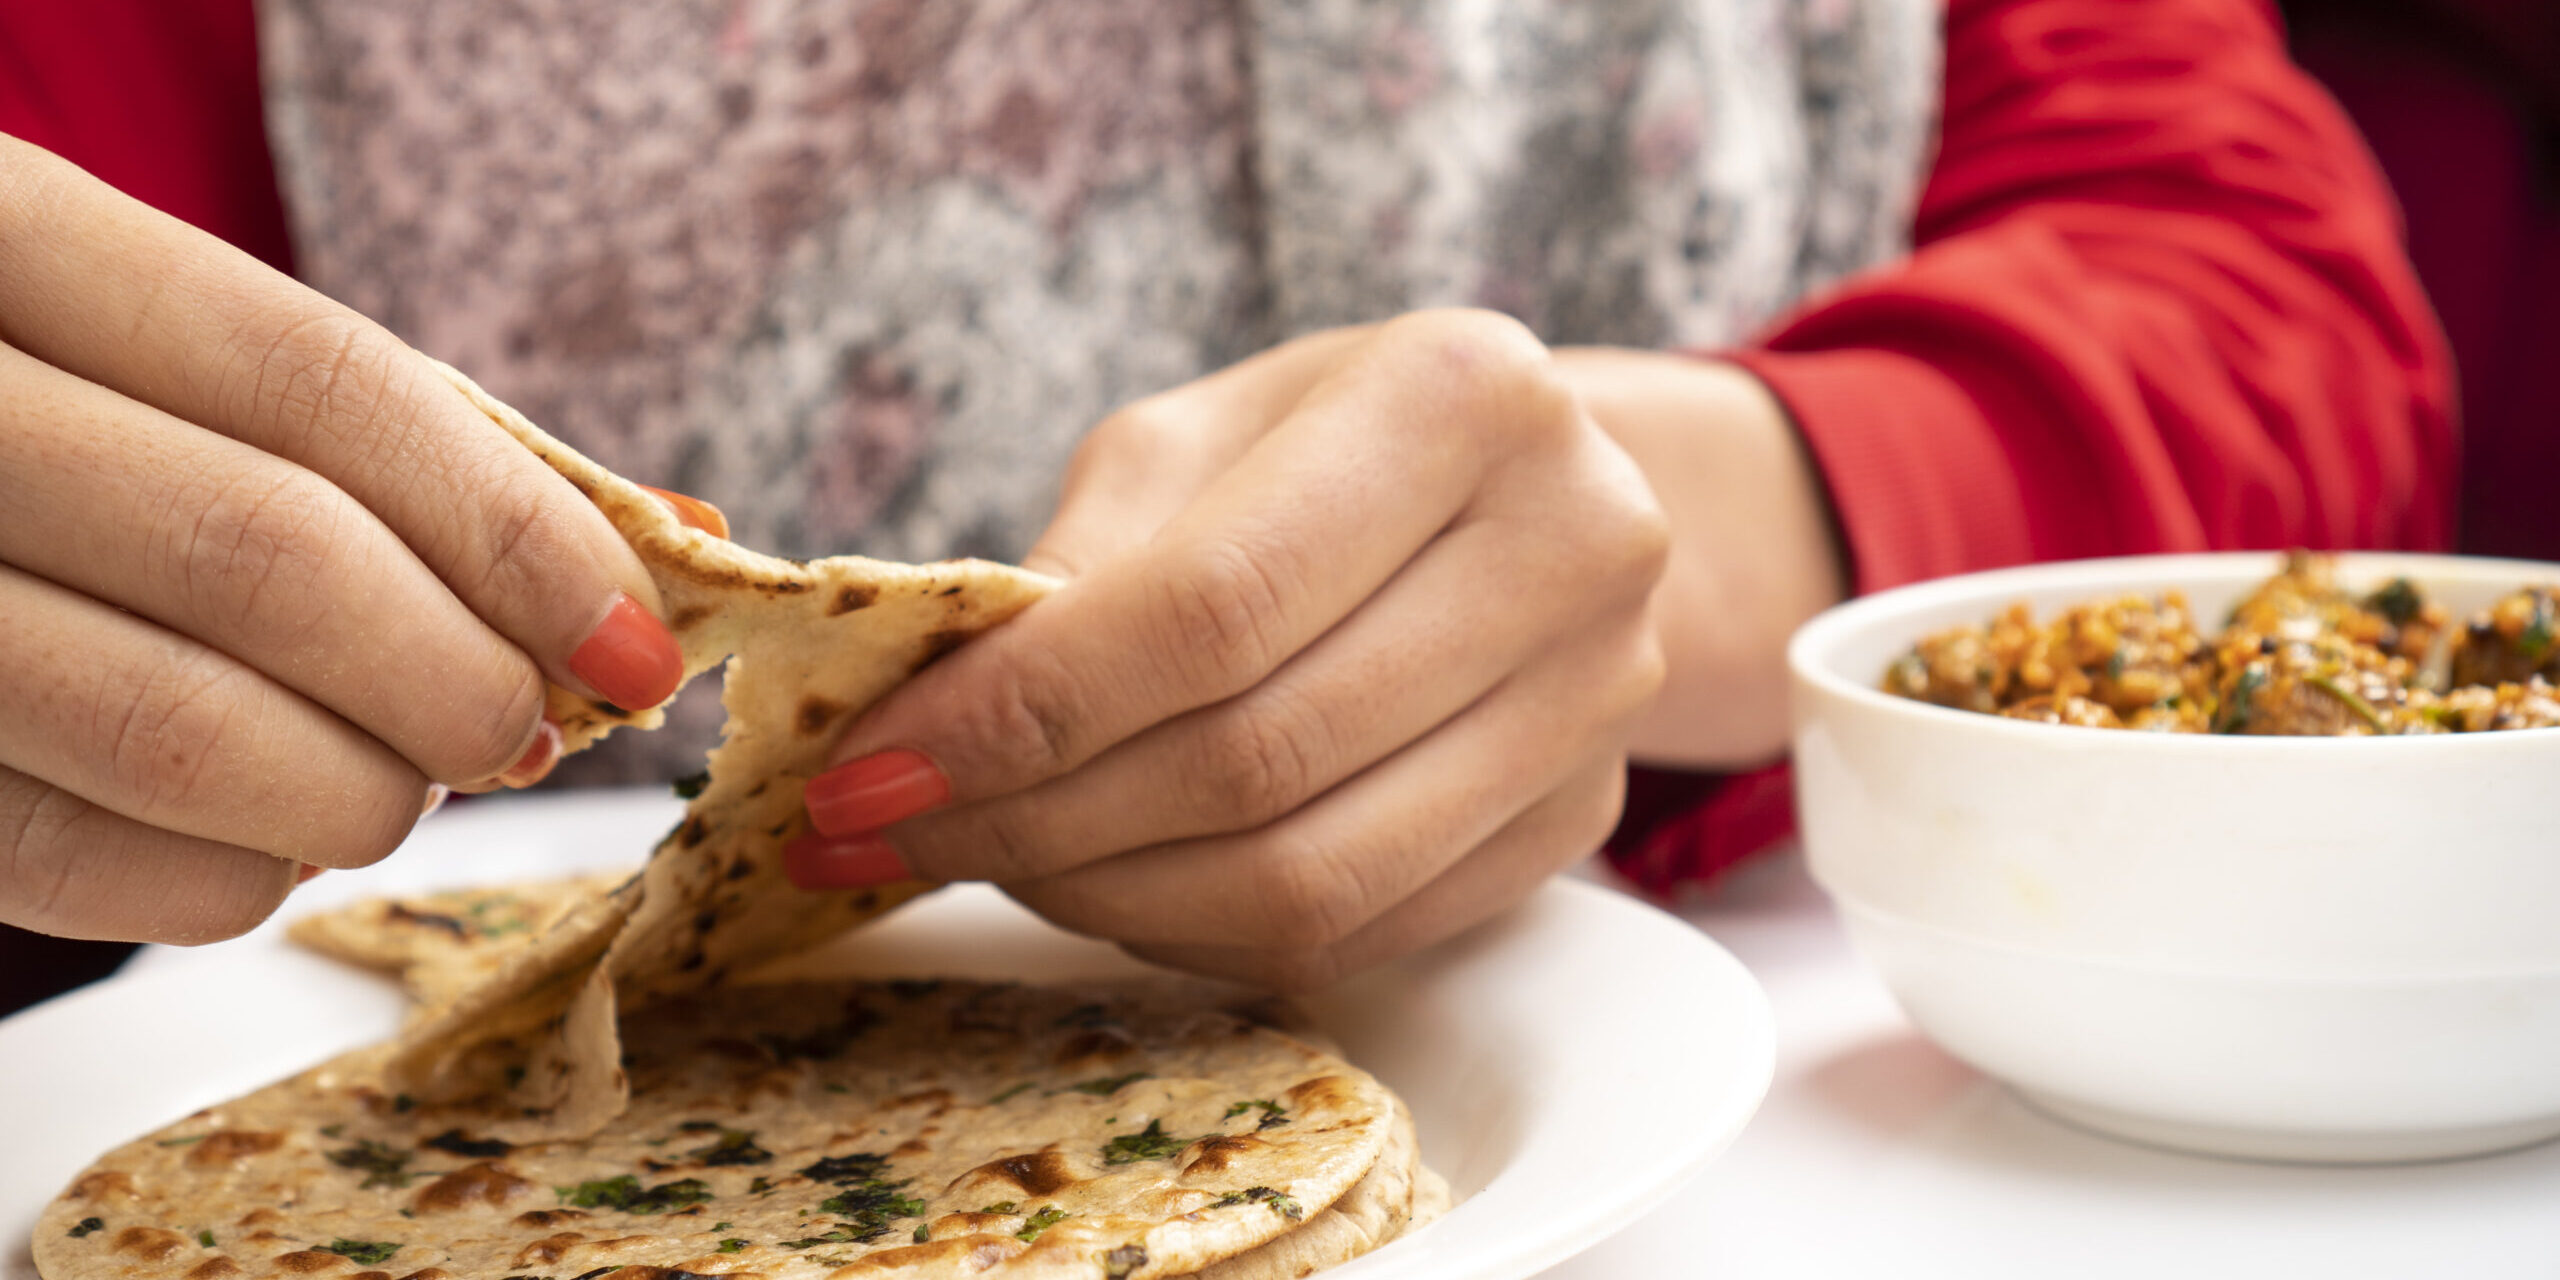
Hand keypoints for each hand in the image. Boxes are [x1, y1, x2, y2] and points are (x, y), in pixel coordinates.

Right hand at [0, 137, 685, 942]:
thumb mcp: (192, 360)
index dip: (515, 534)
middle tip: (522, 726)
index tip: (633, 640)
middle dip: (455, 677)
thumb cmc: (48, 407)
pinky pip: (84, 863)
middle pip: (270, 561)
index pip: (328, 391)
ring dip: (360, 788)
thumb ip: (415, 436)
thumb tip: (676, 535)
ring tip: (407, 773)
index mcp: (14, 245)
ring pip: (182, 729)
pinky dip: (233, 873)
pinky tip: (269, 826)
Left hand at [787, 310, 1671, 987]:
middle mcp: (1571, 543)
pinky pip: (1358, 932)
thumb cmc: (1334, 445)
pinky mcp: (1584, 818)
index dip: (1024, 709)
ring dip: (1106, 898)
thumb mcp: (1198, 439)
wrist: (1539, 491)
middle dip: (1035, 820)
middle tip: (895, 832)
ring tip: (993, 863)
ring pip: (1308, 878)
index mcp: (1461, 395)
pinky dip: (1201, 936)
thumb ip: (1084, 563)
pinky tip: (1113, 889)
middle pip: (1254, 756)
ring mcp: (1598, 698)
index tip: (871, 766)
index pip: (1210, 604)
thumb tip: (933, 725)